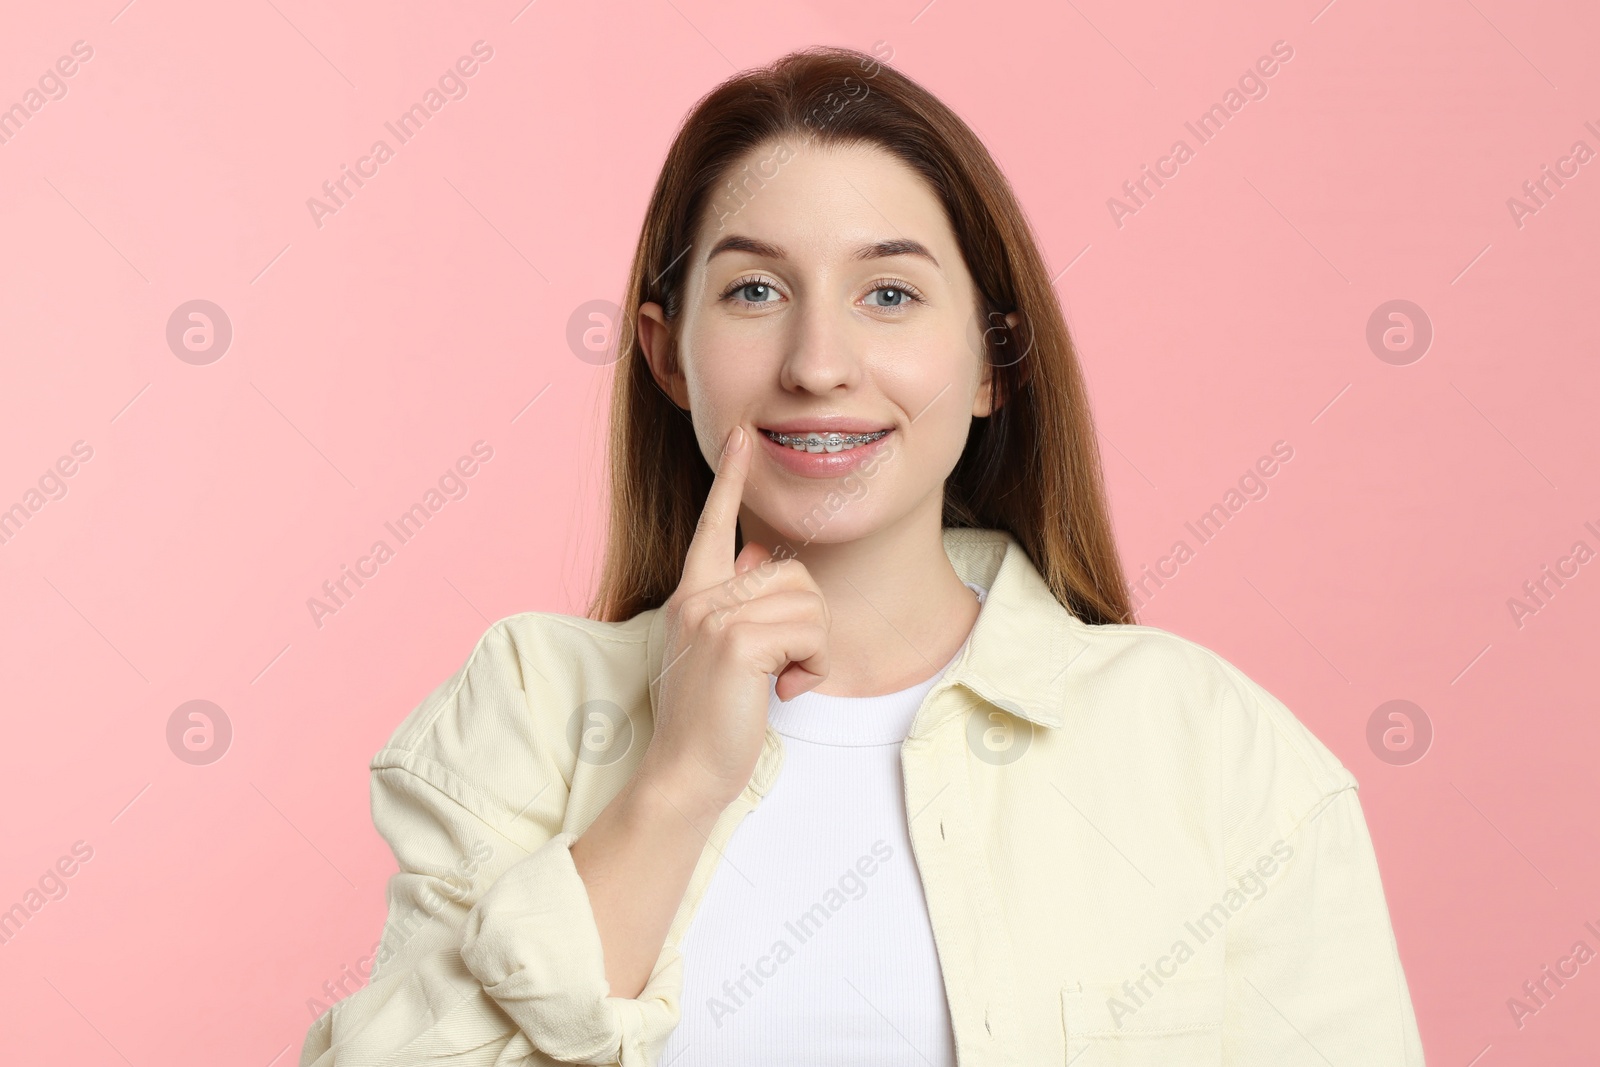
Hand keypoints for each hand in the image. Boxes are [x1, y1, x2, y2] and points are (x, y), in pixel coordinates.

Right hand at [636, 425, 831, 815]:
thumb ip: (737, 604)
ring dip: (812, 649)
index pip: (712, 526)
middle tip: (785, 669)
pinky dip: (811, 666)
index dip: (730, 480)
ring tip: (780, 681)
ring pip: (808, 601)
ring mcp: (713, 616)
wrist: (685, 773)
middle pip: (793, 574)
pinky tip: (782, 691)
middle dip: (808, 625)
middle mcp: (698, 597)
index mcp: (692, 596)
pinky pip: (809, 629)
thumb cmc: (709, 722)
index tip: (741, 436)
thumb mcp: (720, 652)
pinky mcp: (736, 640)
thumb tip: (759, 552)